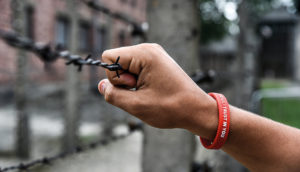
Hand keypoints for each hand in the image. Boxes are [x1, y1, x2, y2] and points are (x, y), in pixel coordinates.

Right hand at [98, 43, 217, 138]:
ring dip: (131, 82)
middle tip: (142, 90)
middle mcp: (149, 48)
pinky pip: (136, 69)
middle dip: (123, 79)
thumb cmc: (170, 108)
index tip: (133, 86)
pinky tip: (151, 90)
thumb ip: (113, 94)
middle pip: (117, 60)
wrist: (196, 110)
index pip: (109, 56)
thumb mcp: (136, 105)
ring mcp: (154, 54)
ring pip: (125, 66)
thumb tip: (101, 85)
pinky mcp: (157, 62)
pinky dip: (138, 81)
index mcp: (144, 54)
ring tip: (148, 91)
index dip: (114, 76)